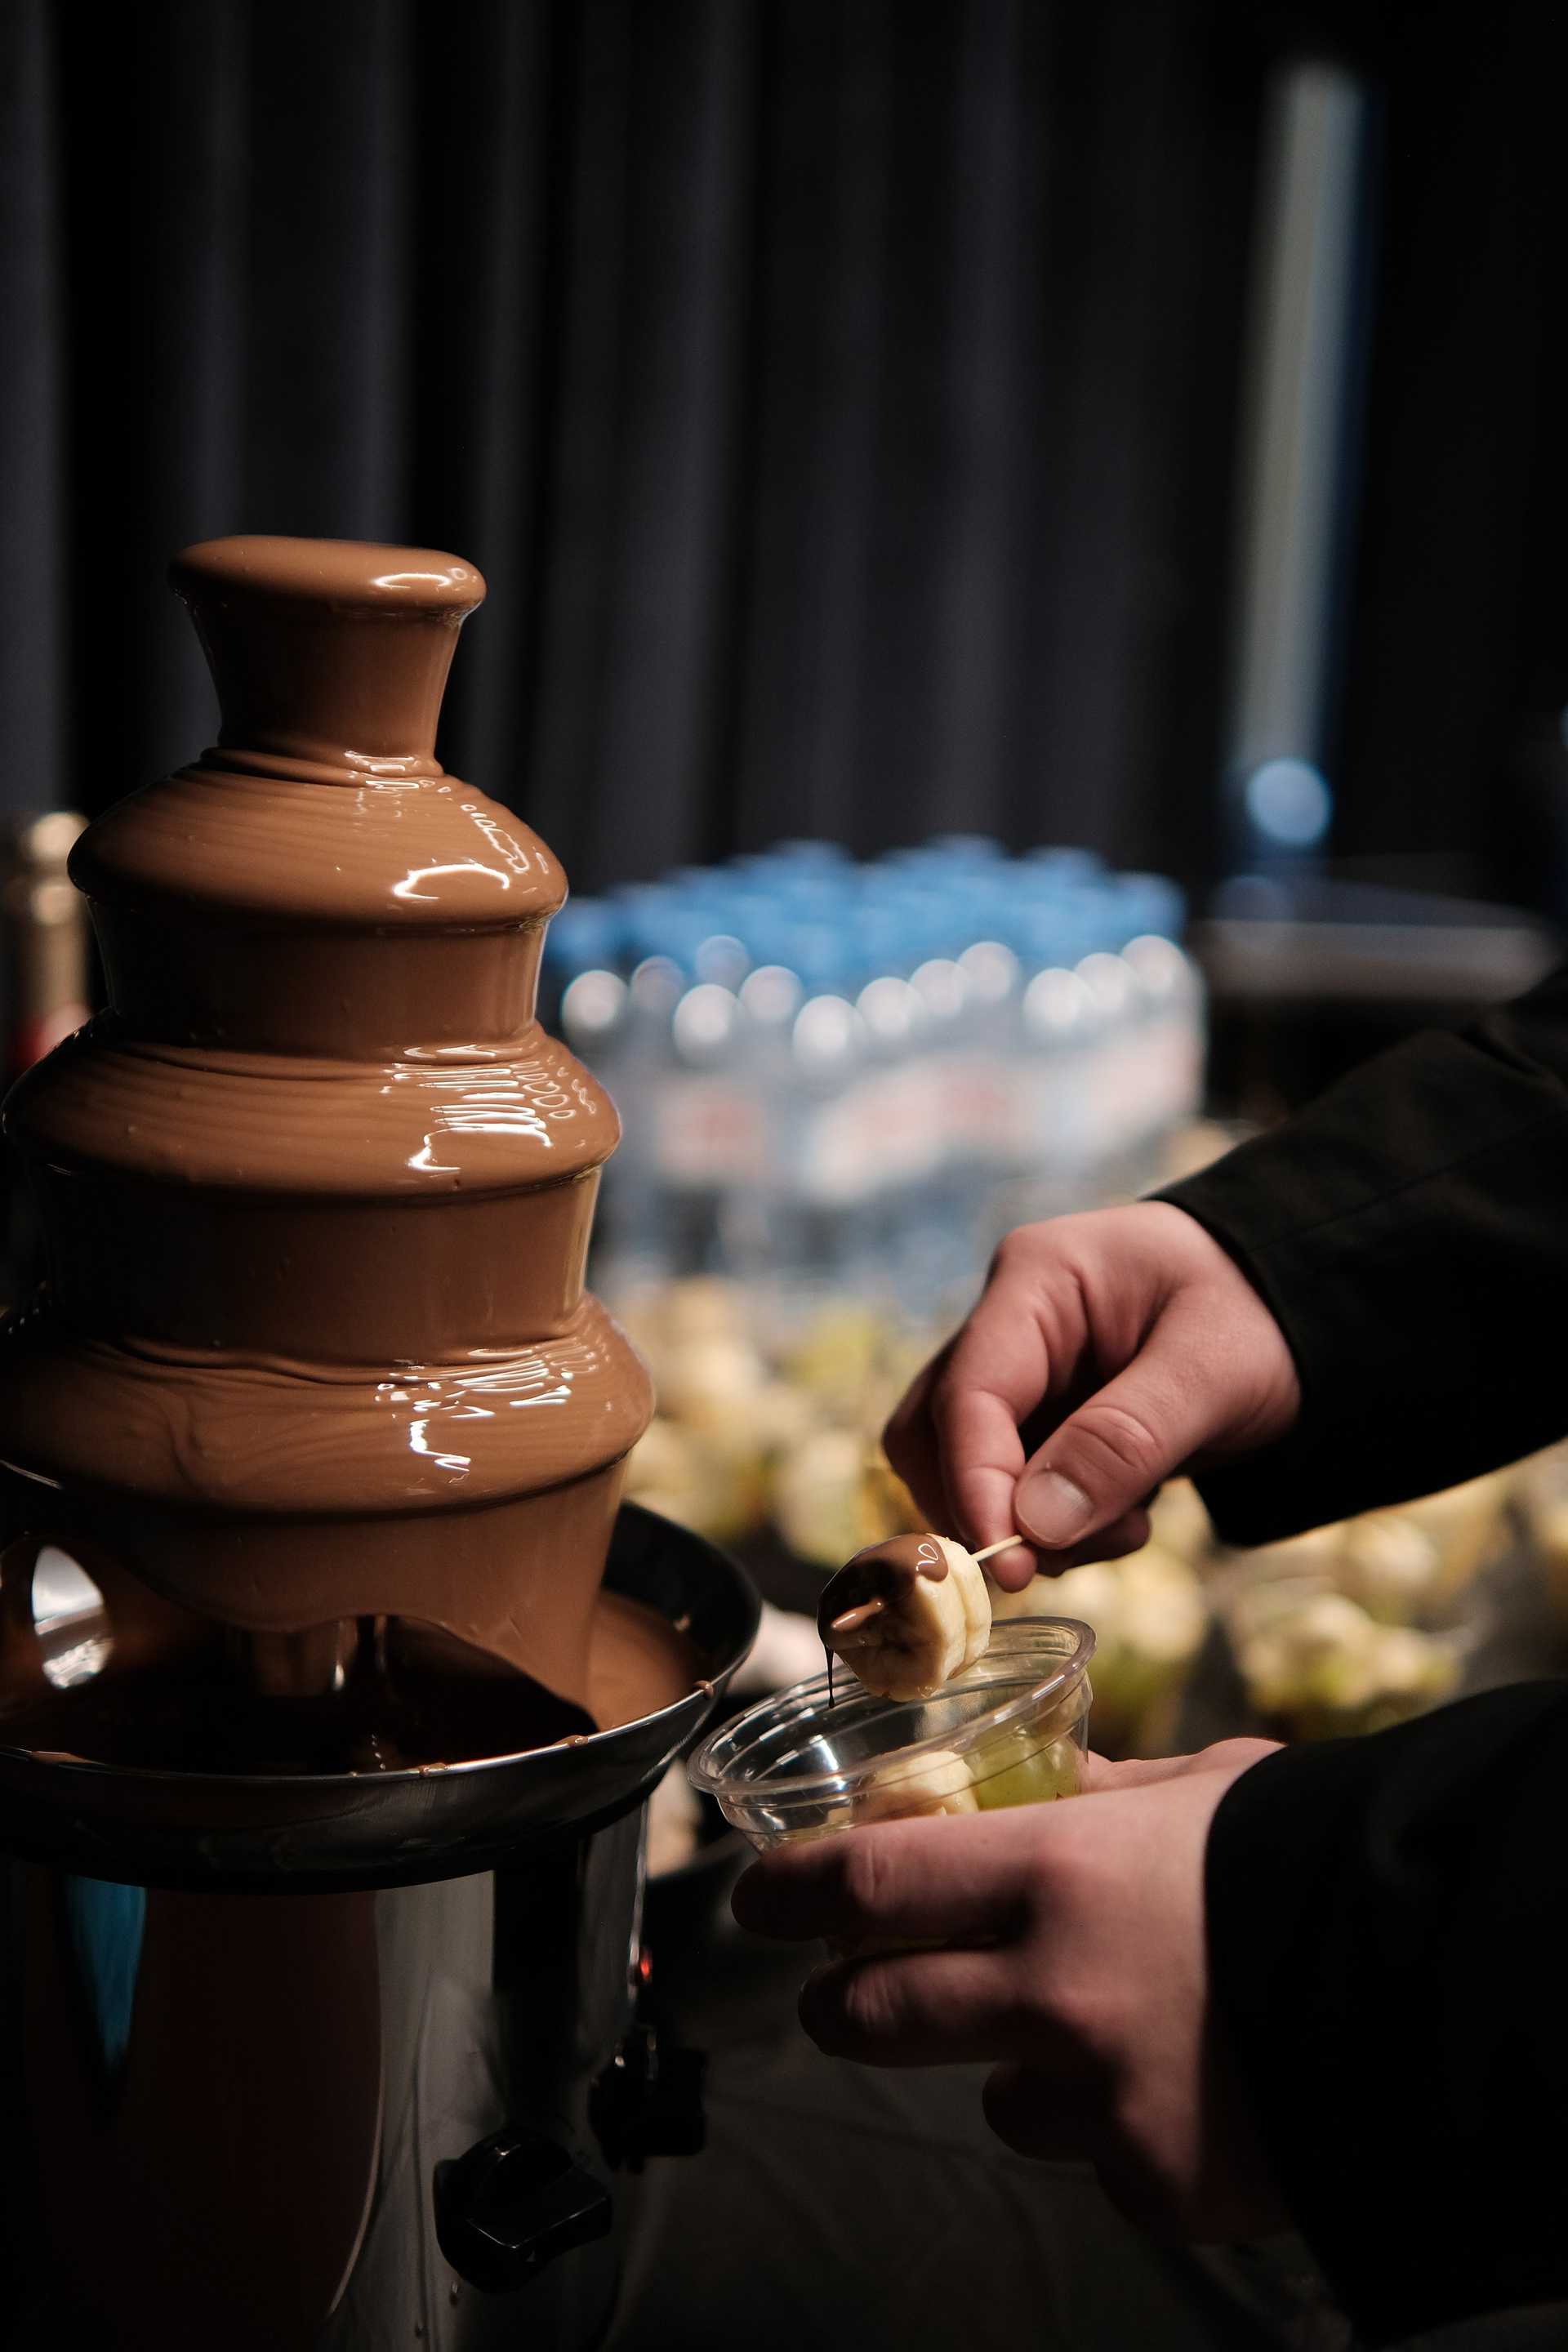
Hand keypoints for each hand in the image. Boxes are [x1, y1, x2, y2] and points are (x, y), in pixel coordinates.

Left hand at [732, 1742, 1287, 2241]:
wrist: (1435, 1978)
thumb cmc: (1313, 1862)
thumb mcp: (1201, 1791)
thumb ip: (1107, 1795)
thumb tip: (1055, 1781)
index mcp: (1053, 1873)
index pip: (866, 1884)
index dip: (792, 1893)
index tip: (762, 1897)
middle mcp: (1054, 1991)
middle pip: (876, 2015)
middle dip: (844, 2005)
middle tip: (847, 1995)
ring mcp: (1099, 2098)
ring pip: (997, 2099)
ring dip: (1019, 2069)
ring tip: (1104, 2030)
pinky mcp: (1152, 2182)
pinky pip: (1099, 2161)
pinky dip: (1121, 2129)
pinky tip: (1187, 2083)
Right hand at [885, 1202, 1299, 1585]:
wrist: (1303, 1314)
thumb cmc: (1262, 1313)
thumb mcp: (1215, 1369)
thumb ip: (1126, 1440)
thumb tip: (1036, 1524)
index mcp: (1039, 1278)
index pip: (969, 1392)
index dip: (976, 1483)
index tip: (1010, 1566)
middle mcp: (1009, 1324)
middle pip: (933, 1434)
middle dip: (989, 1510)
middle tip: (1065, 1557)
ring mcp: (1020, 1375)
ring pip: (961, 1471)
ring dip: (1027, 1527)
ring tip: (1126, 1531)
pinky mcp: (1039, 1422)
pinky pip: (1011, 1491)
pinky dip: (1056, 1527)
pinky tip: (1127, 1519)